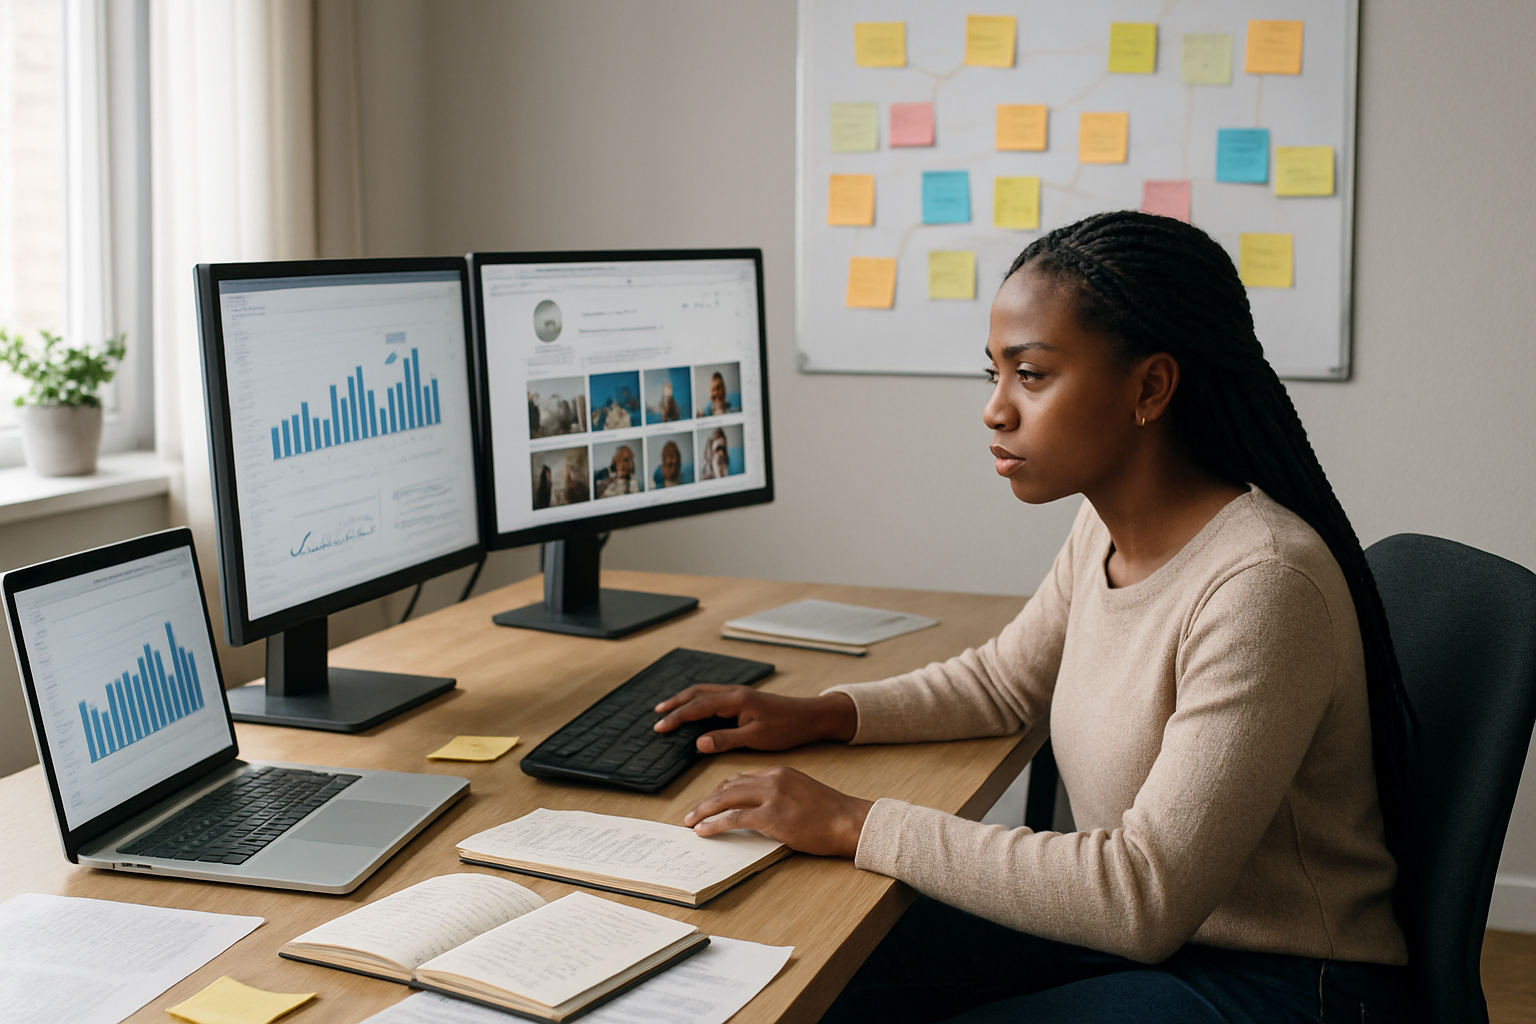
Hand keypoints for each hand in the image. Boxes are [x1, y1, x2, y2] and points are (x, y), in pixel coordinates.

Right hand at [653, 687, 855, 752]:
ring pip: (704, 691)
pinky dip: (698, 700)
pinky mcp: (743, 698)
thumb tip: (699, 743)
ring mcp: (739, 693)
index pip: (698, 706)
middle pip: (697, 692)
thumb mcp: (756, 738)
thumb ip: (726, 739)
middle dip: (675, 703)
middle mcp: (735, 692)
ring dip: (685, 699)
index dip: (677, 717)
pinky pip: (714, 695)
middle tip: (657, 714)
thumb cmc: (787, 728)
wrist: (810, 717)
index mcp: (736, 700)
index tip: (660, 727)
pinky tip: (695, 708)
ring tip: (668, 709)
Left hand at [683, 766, 871, 857]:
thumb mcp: (803, 794)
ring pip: (727, 798)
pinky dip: (715, 824)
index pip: (741, 778)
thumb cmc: (831, 814)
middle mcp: (773, 778)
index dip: (721, 791)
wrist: (850, 821)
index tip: (710, 802)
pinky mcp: (772, 815)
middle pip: (729, 785)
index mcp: (780, 772)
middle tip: (691, 812)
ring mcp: (772, 796)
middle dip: (707, 799)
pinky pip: (734, 818)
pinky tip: (704, 830)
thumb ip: (779, 796)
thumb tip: (758, 812)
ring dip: (704, 810)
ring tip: (690, 821)